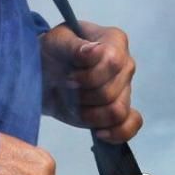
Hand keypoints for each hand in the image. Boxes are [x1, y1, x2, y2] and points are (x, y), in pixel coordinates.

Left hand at [41, 20, 141, 142]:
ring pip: (117, 111)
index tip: (68, 76)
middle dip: (83, 95)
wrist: (42, 73)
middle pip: (112, 91)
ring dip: (90, 114)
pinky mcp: (121, 111)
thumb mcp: (55, 43)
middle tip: (66, 89)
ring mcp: (125, 89)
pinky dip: (117, 132)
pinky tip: (98, 132)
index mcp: (115, 41)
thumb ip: (74, 46)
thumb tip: (93, 52)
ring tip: (73, 105)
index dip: (89, 75)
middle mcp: (125, 65)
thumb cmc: (51, 53)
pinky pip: (131, 125)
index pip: (113, 62)